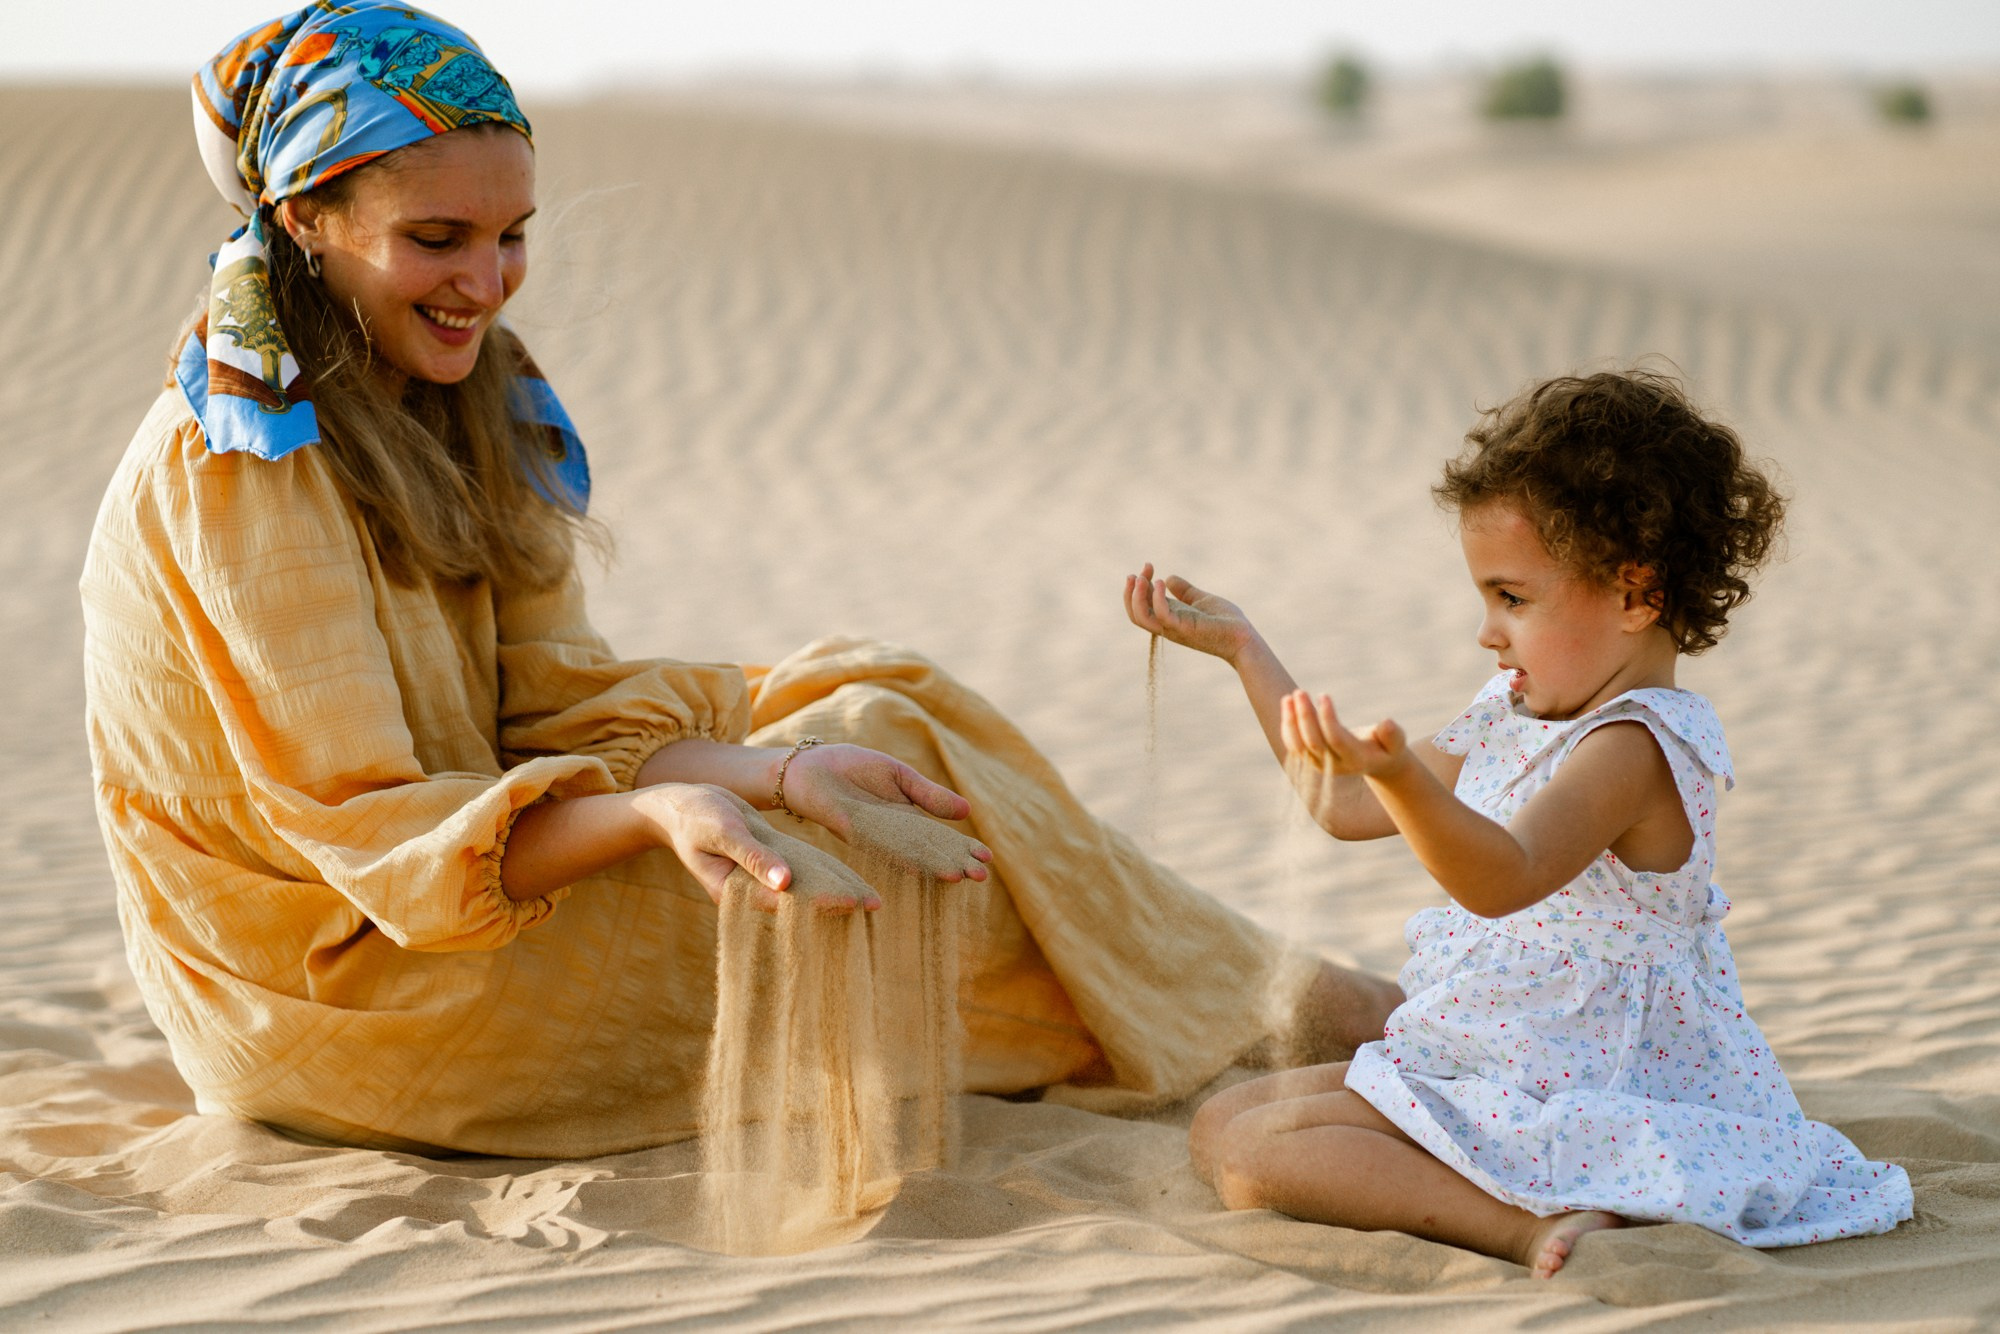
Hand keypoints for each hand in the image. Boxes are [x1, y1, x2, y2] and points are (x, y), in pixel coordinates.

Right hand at [633, 782, 876, 911]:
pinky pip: (800, 868)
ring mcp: (761, 875)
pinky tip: (849, 875)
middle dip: (837, 902)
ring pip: (805, 885)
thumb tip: (785, 883)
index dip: (821, 903)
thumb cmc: (695, 816)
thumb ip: (753, 857)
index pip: (787, 902)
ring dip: (835, 889)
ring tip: (872, 897)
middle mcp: (752, 888)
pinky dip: (823, 872)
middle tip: (877, 905)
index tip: (853, 904)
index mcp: (736, 889)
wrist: (679, 804)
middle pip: (801, 900)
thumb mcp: (723, 832)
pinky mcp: (768, 858)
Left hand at [775, 743, 992, 882]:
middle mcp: (891, 833)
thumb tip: (966, 812)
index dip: (962, 847)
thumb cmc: (850, 768)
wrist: (807, 767)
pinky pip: (882, 843)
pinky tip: (921, 866)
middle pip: (929, 851)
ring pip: (910, 853)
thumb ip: (928, 795)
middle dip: (955, 862)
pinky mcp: (852, 829)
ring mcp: (873, 834)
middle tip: (982, 877)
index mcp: (905, 819)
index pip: (939, 837)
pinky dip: (903, 855)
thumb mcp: (898, 776)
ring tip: (960, 876)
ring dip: (934, 865)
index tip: (987, 859)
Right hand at [1122, 562, 1254, 661]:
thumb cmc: (1225, 622)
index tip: (1148, 567)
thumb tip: (1169, 577)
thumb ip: (1185, 591)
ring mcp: (1174, 628)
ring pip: (1141, 617)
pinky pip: (1162, 615)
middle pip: (1135, 613)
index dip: (1139, 586)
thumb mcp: (1200, 600)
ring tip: (1140, 577)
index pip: (1142, 606)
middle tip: (1138, 572)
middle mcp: (1167, 625)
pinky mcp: (1185, 628)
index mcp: (1169, 618)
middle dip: (1130, 592)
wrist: (1243, 638)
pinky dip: (1157, 598)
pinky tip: (1162, 581)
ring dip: (1135, 596)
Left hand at [1282, 690, 1408, 783]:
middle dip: (1305, 717)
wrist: (1376, 763)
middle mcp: (1335, 765)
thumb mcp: (1396, 743)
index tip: (1323, 695)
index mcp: (1356, 759)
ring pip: (1299, 745)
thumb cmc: (1387, 748)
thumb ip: (1393, 735)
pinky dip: (1288, 725)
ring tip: (1289, 697)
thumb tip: (1387, 723)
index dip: (1327, 718)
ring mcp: (1320, 765)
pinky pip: (1294, 745)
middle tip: (1300, 692)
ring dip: (1291, 721)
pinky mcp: (1311, 760)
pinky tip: (1287, 704)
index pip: (1336, 739)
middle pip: (1314, 743)